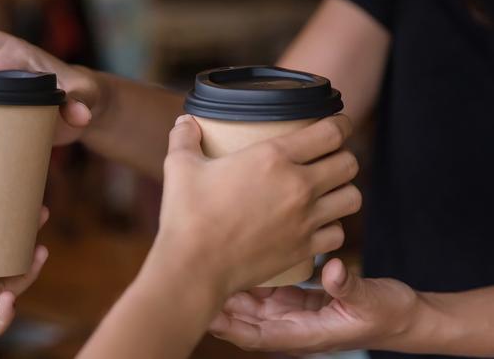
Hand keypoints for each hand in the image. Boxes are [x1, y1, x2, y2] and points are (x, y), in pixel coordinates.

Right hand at [146, 114, 360, 295]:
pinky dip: (332, 228)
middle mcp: (298, 186)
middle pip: (349, 163)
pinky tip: (318, 225)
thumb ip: (184, 138)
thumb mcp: (180, 167)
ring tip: (328, 191)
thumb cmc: (187, 215)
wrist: (194, 267)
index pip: (331, 132)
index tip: (338, 124)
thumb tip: (185, 121)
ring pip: (352, 198)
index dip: (341, 124)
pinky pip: (338, 234)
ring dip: (343, 191)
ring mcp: (304, 220)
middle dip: (342, 156)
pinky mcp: (303, 249)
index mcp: (273, 157)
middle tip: (328, 159)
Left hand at [209, 258, 420, 354]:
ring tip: (206, 268)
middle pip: (244, 321)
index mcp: (303, 334)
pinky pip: (266, 292)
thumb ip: (350, 287)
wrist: (404, 316)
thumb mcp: (371, 301)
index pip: (254, 336)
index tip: (205, 311)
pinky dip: (250, 280)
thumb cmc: (389, 314)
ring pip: (251, 306)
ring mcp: (293, 313)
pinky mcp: (298, 300)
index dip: (228, 326)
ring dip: (230, 292)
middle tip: (193, 280)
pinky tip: (236, 262)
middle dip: (218, 306)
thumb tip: (332, 270)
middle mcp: (291, 327)